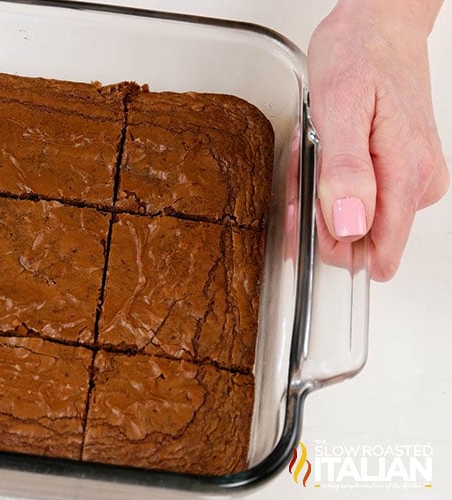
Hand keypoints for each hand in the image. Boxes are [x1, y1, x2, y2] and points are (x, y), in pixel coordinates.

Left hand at [309, 0, 447, 280]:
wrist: (377, 24)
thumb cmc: (359, 55)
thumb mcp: (337, 109)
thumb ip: (344, 172)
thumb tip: (349, 225)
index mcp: (406, 175)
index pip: (373, 253)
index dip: (329, 244)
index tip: (302, 212)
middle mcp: (418, 183)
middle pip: (359, 239)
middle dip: (319, 217)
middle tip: (302, 173)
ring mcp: (411, 177)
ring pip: (354, 219)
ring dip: (322, 197)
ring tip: (313, 154)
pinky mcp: (400, 169)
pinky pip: (358, 197)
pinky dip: (330, 182)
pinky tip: (322, 154)